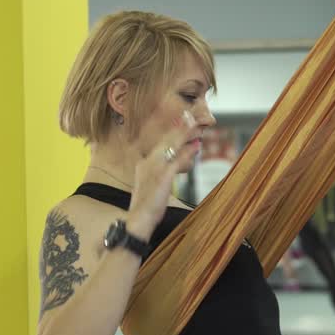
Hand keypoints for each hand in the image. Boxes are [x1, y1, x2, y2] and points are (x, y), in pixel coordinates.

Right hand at [126, 111, 198, 236]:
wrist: (137, 219)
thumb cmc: (146, 205)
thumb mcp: (154, 185)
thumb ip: (165, 172)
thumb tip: (179, 162)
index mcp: (145, 163)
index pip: (161, 143)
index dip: (173, 131)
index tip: (183, 120)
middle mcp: (148, 162)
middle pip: (166, 140)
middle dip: (180, 127)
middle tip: (192, 114)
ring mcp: (154, 169)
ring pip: (171, 146)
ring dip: (184, 134)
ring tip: (196, 124)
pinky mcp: (161, 178)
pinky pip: (176, 161)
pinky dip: (186, 153)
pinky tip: (196, 147)